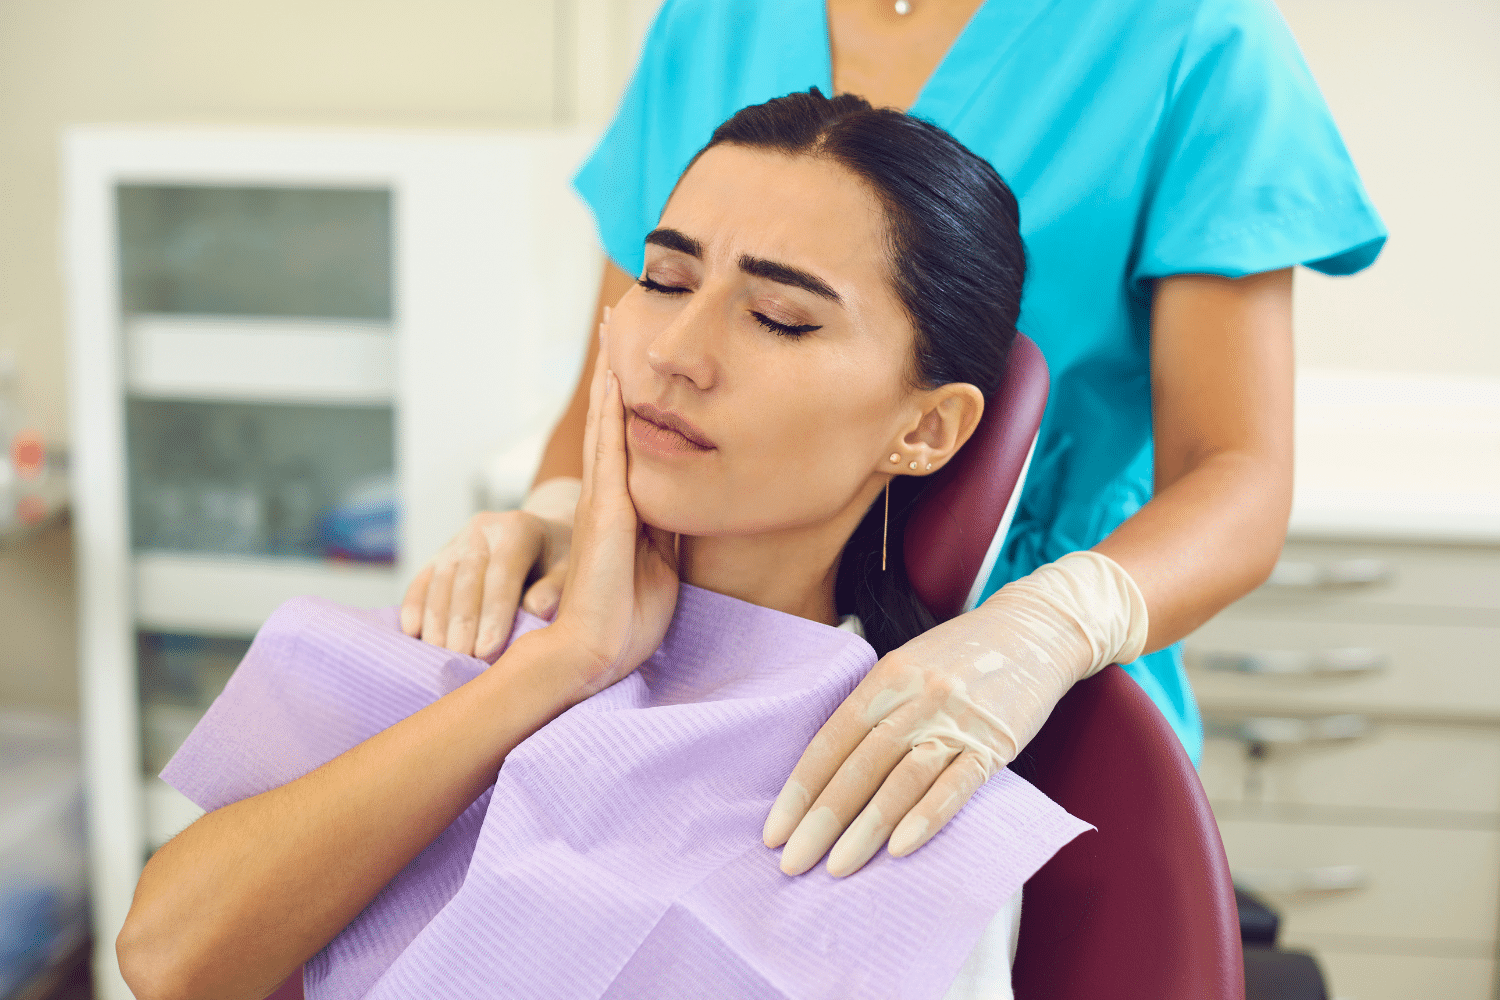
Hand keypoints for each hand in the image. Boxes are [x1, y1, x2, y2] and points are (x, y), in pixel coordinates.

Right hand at [400, 508, 573, 659]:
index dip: (494, 614)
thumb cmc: (559, 561)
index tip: (487, 651)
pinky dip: (414, 605)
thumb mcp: (570, 569)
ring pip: (440, 580)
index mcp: (518, 529)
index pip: (503, 574)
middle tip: (460, 659)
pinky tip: (412, 632)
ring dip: (436, 620)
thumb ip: (556, 588)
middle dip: (462, 623)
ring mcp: (458, 539)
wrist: (542, 534)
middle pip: (467, 580)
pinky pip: (422, 579)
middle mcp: (483, 529)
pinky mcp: (440, 554)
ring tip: (439, 654)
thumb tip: (536, 610)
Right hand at [547, 324, 679, 700]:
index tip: (631, 350)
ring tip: (611, 328)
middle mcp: (608, 493)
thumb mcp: (663, 559)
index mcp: (624, 503)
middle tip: (616, 314)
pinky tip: (615, 380)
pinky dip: (611, 413)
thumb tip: (691, 495)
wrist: (596, 651)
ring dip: (609, 373)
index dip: (628, 392)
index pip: (627, 435)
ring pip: (606, 422)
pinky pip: (610, 451)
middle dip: (613, 365)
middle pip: (610, 416)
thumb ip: (669, 525)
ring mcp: (604, 499)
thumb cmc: (627, 615)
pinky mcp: (607, 511)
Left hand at [763, 551, 1146, 876]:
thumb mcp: (910, 661)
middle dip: (821, 820)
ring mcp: (956, 720)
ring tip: (837, 869)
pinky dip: (926, 818)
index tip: (775, 830)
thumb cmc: (964, 652)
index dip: (801, 788)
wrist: (1038, 629)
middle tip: (792, 863)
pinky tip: (899, 848)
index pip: (831, 740)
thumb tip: (829, 767)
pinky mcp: (994, 743)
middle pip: (859, 766)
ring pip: (901, 780)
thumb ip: (874, 705)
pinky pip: (956, 786)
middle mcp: (917, 696)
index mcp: (887, 675)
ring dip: (865, 829)